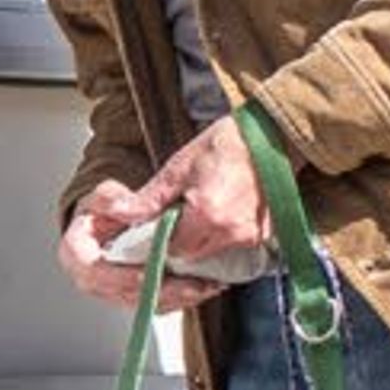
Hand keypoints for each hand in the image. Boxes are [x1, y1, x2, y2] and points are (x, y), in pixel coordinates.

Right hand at [60, 201, 218, 312]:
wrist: (118, 220)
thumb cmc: (109, 209)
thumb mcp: (106, 196)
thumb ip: (109, 199)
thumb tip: (118, 207)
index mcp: (77, 254)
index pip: (91, 271)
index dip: (118, 276)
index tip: (144, 273)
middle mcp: (91, 280)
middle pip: (122, 295)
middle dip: (157, 292)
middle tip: (189, 285)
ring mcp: (113, 293)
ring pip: (143, 305)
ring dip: (176, 298)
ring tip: (204, 285)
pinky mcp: (135, 299)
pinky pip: (157, 306)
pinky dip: (182, 299)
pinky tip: (203, 287)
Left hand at [114, 114, 271, 267]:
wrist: (271, 134)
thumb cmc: (225, 144)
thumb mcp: (179, 167)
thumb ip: (149, 198)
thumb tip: (117, 213)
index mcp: (207, 214)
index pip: (171, 248)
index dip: (161, 237)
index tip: (159, 222)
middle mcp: (232, 232)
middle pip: (192, 255)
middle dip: (181, 239)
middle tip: (181, 211)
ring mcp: (252, 236)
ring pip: (212, 252)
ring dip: (202, 238)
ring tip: (203, 207)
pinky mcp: (265, 235)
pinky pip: (234, 246)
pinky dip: (223, 234)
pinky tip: (223, 211)